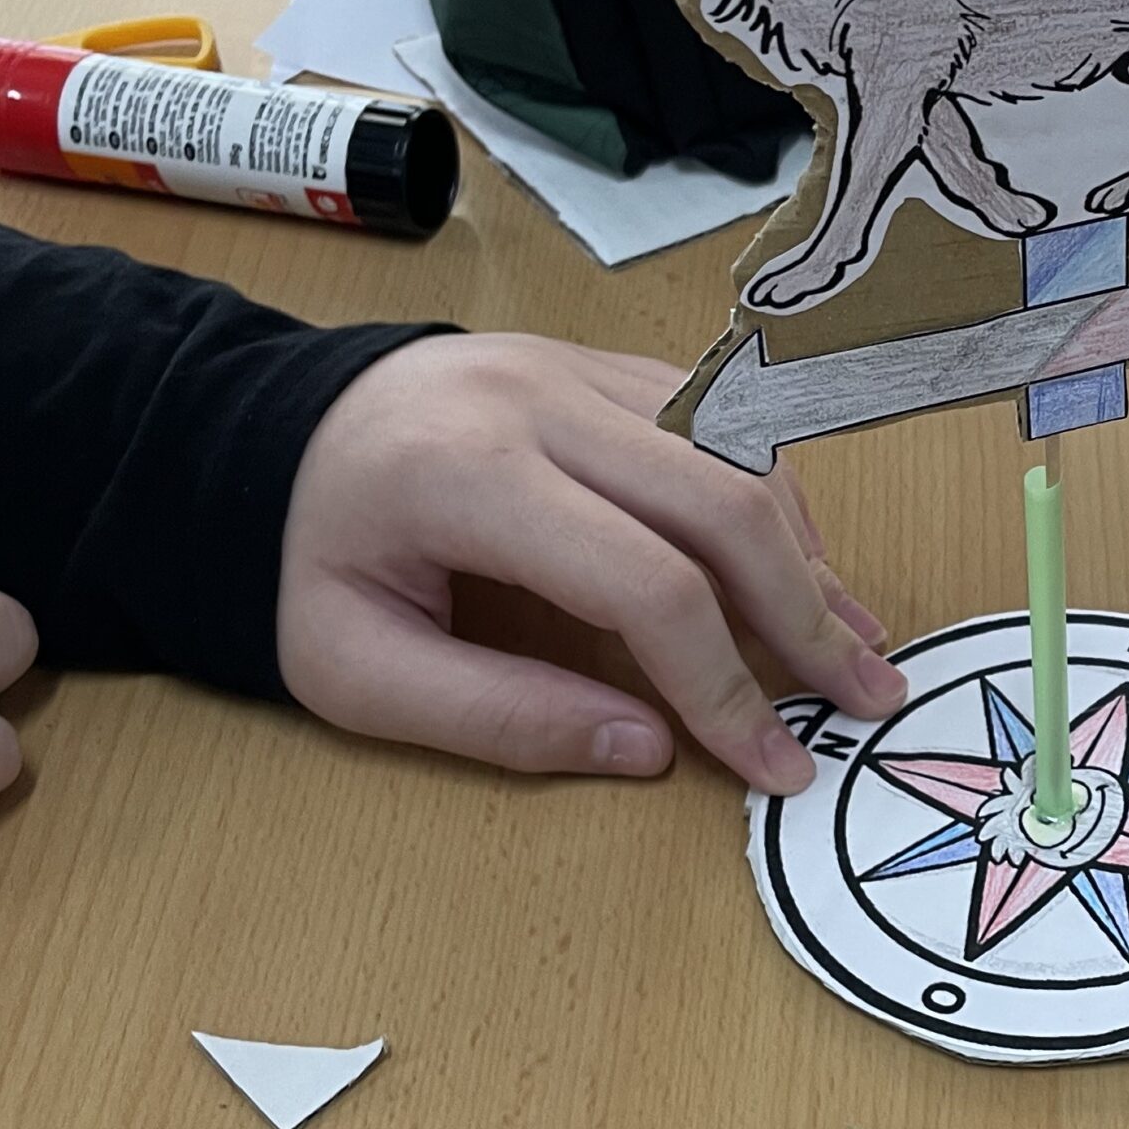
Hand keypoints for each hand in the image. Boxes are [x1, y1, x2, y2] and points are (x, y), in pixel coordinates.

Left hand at [277, 335, 903, 792]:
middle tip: (867, 699)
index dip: (725, 684)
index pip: (648, 582)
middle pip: (723, 499)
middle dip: (807, 612)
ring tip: (853, 640)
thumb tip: (649, 750)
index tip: (775, 767)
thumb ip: (498, 717)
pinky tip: (798, 566)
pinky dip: (771, 497)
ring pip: (739, 446)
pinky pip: (719, 418)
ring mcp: (577, 365)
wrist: (261, 433)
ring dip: (807, 550)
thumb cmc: (303, 559)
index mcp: (469, 476)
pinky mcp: (600, 361)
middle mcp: (540, 398)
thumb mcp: (354, 669)